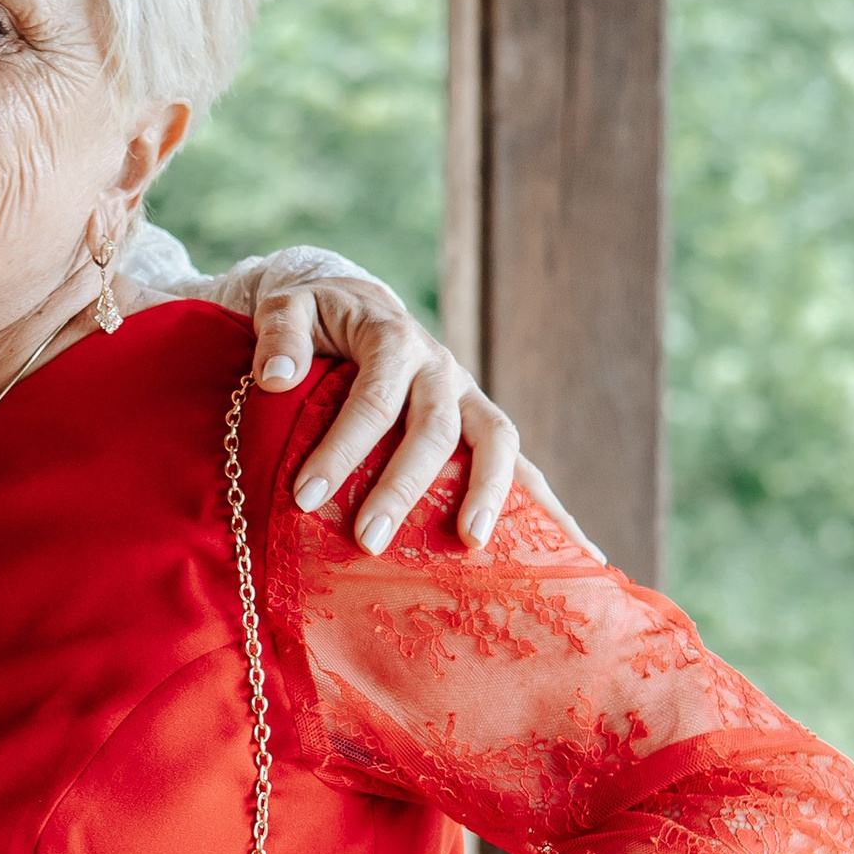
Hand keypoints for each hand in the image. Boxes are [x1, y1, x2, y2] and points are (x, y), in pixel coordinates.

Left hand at [240, 268, 598, 557]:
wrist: (349, 301)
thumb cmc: (312, 316)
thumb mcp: (285, 308)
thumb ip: (279, 336)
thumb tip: (274, 379)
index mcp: (393, 339)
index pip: (373, 398)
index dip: (342, 447)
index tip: (306, 496)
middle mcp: (440, 367)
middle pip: (433, 428)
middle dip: (401, 487)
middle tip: (366, 541)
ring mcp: (466, 396)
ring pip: (495, 442)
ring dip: (488, 495)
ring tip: (470, 546)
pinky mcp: (478, 424)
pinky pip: (520, 464)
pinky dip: (549, 506)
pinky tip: (579, 552)